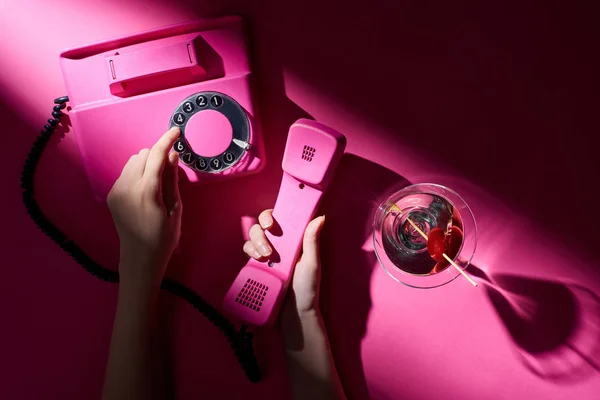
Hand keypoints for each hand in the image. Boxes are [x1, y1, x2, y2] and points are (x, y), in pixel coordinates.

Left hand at [107, 127, 182, 287]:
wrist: (139, 258)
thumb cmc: (164, 237)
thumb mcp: (175, 209)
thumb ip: (171, 179)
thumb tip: (172, 155)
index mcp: (147, 191)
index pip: (156, 155)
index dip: (167, 140)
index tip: (176, 131)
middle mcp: (127, 187)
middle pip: (143, 154)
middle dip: (157, 155)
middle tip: (169, 169)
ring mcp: (116, 190)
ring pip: (132, 161)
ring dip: (146, 163)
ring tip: (157, 181)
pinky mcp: (112, 195)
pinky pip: (126, 173)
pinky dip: (137, 173)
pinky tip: (146, 189)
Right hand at [243, 210, 325, 314]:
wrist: (294, 314)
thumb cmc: (307, 289)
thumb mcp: (311, 263)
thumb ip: (312, 240)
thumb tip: (320, 217)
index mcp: (292, 240)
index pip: (279, 219)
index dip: (271, 215)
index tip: (271, 223)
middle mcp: (278, 245)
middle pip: (261, 226)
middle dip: (261, 232)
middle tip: (269, 247)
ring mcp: (266, 255)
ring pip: (252, 237)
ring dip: (255, 242)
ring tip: (265, 257)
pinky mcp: (256, 267)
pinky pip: (247, 252)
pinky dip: (249, 252)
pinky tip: (257, 261)